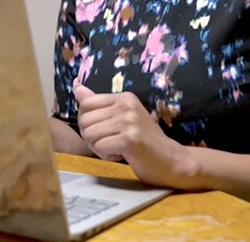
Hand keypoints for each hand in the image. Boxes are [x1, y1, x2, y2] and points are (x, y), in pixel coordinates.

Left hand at [73, 84, 197, 187]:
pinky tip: (122, 155)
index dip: (88, 122)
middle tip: (112, 143)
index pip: (86, 103)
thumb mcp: (121, 118)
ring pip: (90, 134)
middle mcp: (127, 105)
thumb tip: (77, 88)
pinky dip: (107, 155)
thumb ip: (98, 104)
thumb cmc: (144, 142)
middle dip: (92, 137)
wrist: (172, 161)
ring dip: (99, 148)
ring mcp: (129, 121)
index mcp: (124, 97)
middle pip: (85, 120)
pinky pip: (100, 147)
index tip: (104, 131)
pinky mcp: (130, 139)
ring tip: (118, 148)